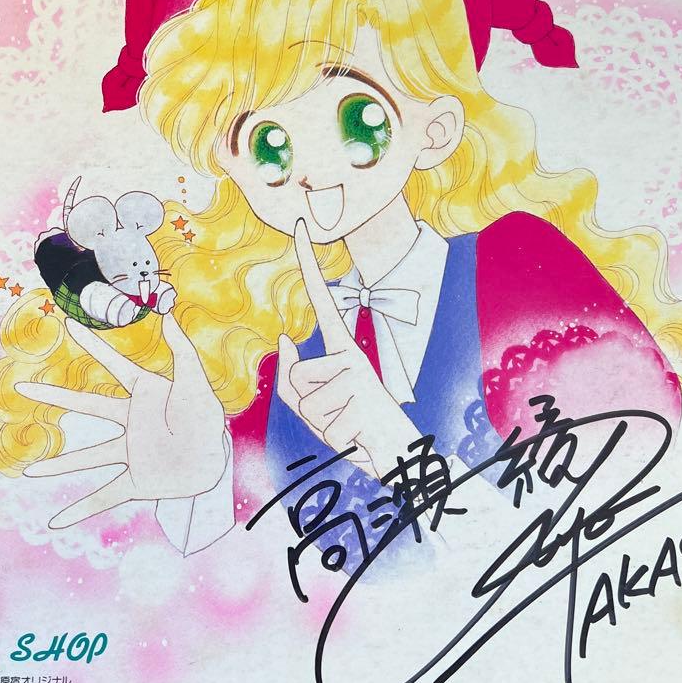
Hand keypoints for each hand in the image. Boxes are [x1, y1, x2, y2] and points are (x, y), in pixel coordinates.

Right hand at [16, 313, 226, 528]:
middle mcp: (131, 422)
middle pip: (86, 406)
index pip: (113, 364)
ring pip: (89, 457)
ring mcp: (131, 452)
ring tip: (30, 471)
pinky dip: (81, 511)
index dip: (92, 343)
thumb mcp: (196, 382)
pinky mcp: (137, 481)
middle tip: (22, 389)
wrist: (218, 460)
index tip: (69, 324)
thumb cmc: (209, 418)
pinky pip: (104, 497)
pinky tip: (58, 522)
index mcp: (144, 395)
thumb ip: (182, 351)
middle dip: (55, 397)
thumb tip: (167, 313)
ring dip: (61, 465)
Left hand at [277, 219, 418, 478]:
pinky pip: (323, 422)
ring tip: (347, 425)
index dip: (309, 264)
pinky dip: (334, 439)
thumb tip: (285, 339)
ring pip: (307, 401)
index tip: (300, 224)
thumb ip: (289, 378)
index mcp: (341, 350)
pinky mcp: (364, 397)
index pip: (323, 300)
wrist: (396, 458)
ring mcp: (359, 374)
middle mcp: (351, 355)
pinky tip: (358, 436)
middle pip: (296, 374)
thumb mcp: (311, 409)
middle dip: (305, 405)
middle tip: (337, 415)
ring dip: (321, 425)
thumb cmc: (351, 430)